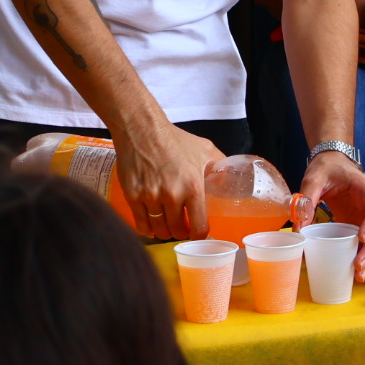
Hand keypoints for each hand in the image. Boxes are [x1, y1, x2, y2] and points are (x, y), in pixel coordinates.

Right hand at [112, 121, 225, 240]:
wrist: (143, 129)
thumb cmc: (175, 139)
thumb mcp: (205, 150)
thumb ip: (220, 167)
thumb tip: (231, 181)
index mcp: (193, 186)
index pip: (199, 226)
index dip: (200, 235)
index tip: (199, 234)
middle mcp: (172, 195)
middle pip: (177, 231)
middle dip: (181, 233)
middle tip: (182, 229)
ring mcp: (151, 197)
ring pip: (159, 230)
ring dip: (164, 232)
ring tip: (168, 227)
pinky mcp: (133, 196)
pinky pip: (141, 224)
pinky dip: (147, 229)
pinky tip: (151, 227)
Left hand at [297, 150, 364, 281]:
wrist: (331, 163)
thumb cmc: (326, 168)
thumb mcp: (314, 179)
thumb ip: (306, 200)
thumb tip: (298, 230)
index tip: (361, 237)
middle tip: (358, 265)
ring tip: (358, 275)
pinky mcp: (358, 224)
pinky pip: (364, 241)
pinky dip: (362, 255)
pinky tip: (354, 272)